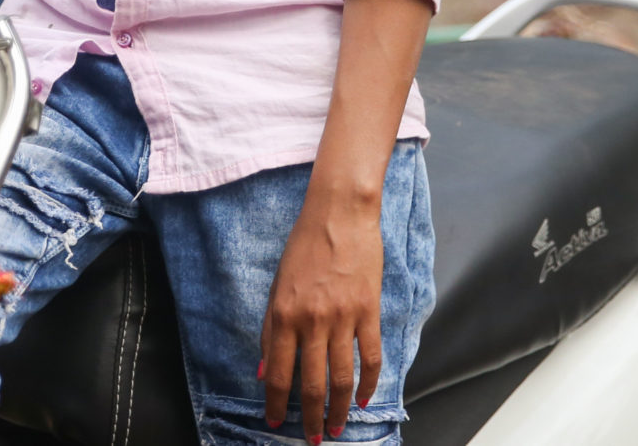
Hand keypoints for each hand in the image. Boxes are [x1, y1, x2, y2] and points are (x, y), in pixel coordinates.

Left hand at [260, 182, 384, 441]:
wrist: (340, 214)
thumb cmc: (304, 246)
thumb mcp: (277, 286)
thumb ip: (271, 330)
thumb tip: (266, 370)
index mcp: (284, 314)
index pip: (279, 372)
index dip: (276, 402)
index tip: (275, 422)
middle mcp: (313, 321)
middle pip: (312, 383)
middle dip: (311, 417)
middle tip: (313, 439)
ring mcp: (344, 318)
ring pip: (343, 377)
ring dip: (340, 409)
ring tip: (338, 427)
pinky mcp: (369, 311)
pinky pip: (371, 356)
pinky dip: (370, 382)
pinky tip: (367, 399)